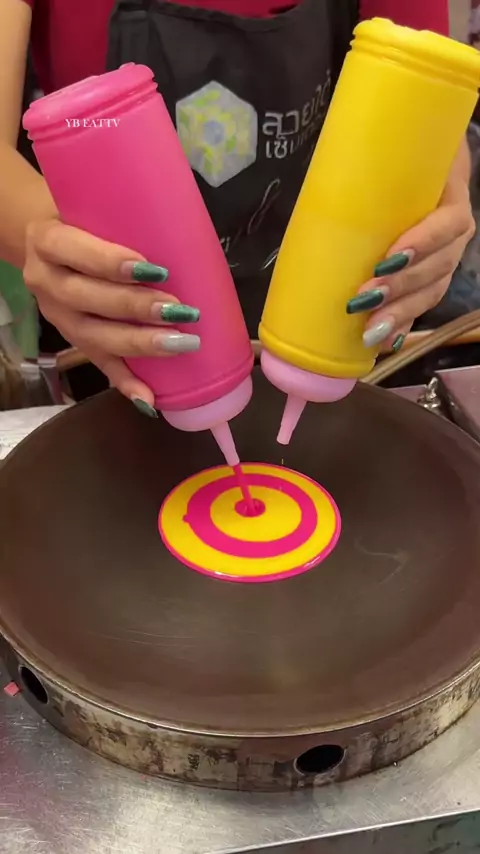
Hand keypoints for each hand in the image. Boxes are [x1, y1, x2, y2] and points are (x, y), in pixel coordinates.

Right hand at [23, 220, 199, 410]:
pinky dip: (125, 383)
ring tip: (179, 344)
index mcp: (48, 240)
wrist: (48, 243)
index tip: (154, 268)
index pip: (73, 250)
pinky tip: (148, 399)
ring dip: (139, 344)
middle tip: (179, 310)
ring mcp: (57, 316)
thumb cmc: (86, 221)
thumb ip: (126, 221)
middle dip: (135, 307)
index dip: (110, 262)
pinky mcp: (72, 341)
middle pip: (86, 299)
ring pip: (93, 337)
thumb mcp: (94, 210)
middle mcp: (45, 281)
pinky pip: (99, 365)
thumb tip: (191, 238)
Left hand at [346, 174, 475, 352]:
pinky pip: (418, 306)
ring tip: (370, 330)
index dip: (424, 243)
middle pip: (439, 267)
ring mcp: (443, 259)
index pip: (449, 224)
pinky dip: (400, 326)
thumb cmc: (399, 157)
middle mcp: (453, 234)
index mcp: (451, 197)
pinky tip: (382, 343)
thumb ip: (374, 162)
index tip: (390, 257)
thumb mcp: (395, 155)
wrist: (417, 163)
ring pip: (431, 291)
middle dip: (401, 286)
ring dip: (400, 313)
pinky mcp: (427, 279)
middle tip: (366, 298)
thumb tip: (331, 171)